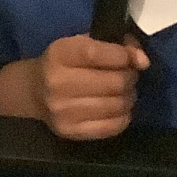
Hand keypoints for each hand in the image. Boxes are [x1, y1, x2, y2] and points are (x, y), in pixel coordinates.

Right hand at [0, 33, 151, 140]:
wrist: (33, 93)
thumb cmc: (63, 63)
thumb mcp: (81, 44)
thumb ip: (113, 46)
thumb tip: (143, 60)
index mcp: (59, 54)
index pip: (97, 54)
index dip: (123, 56)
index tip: (131, 58)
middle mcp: (58, 83)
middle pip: (114, 82)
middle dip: (129, 77)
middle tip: (127, 76)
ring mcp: (64, 111)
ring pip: (117, 105)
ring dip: (128, 97)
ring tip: (122, 92)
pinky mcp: (71, 131)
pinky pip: (113, 126)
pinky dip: (123, 116)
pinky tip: (117, 108)